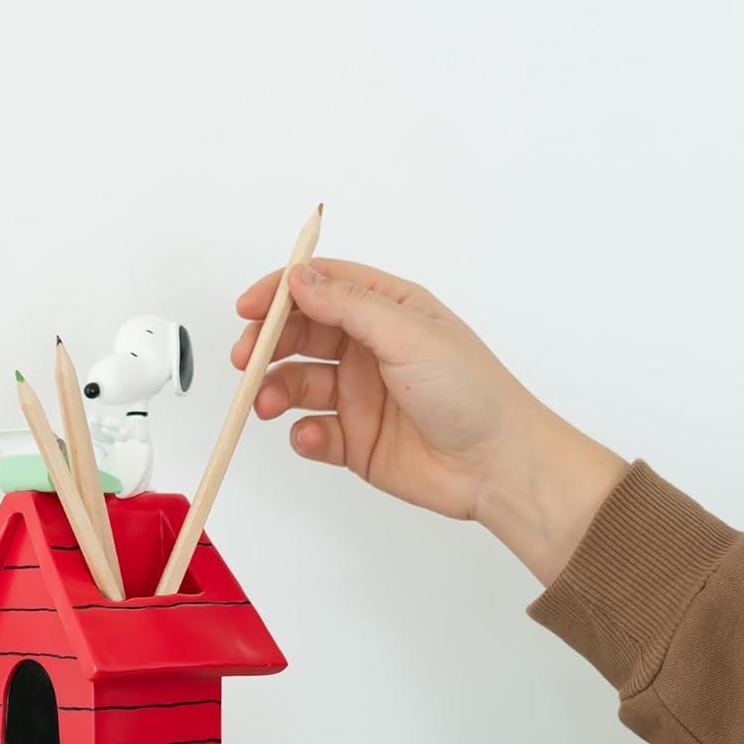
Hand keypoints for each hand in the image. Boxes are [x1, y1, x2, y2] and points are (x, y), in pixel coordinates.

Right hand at [233, 258, 627, 584]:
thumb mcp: (407, 334)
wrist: (497, 465)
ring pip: (297, 384)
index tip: (248, 308)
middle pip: (300, 334)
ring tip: (266, 404)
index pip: (322, 286)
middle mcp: (370, 349)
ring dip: (274, 390)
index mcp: (387, 311)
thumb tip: (298, 278)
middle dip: (267, 344)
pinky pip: (311, 431)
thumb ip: (347, 305)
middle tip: (246, 359)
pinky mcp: (356, 440)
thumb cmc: (471, 392)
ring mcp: (360, 395)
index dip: (281, 292)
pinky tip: (314, 437)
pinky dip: (302, 434)